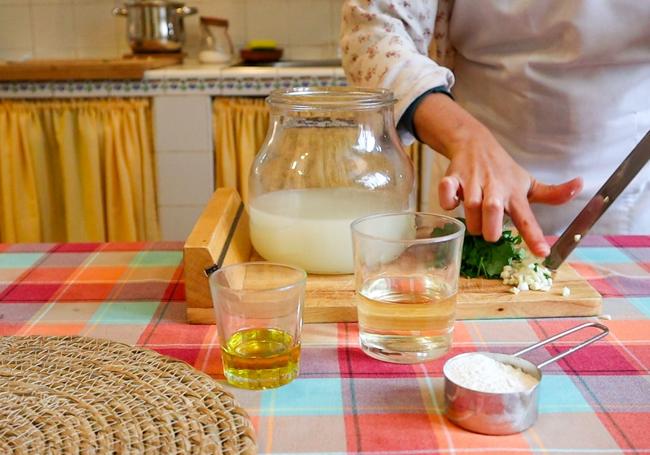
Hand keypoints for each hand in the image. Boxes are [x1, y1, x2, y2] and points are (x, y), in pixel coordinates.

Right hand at [413, 94, 582, 256]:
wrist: (474, 142)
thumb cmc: (502, 170)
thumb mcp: (527, 183)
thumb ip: (552, 194)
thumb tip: (580, 185)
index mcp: (515, 194)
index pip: (527, 218)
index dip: (534, 237)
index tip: (542, 254)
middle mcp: (495, 188)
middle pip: (493, 212)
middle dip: (489, 230)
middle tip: (490, 232)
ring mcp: (473, 182)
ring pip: (470, 208)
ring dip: (471, 222)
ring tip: (475, 219)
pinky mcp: (453, 177)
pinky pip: (446, 192)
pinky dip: (447, 200)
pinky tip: (452, 201)